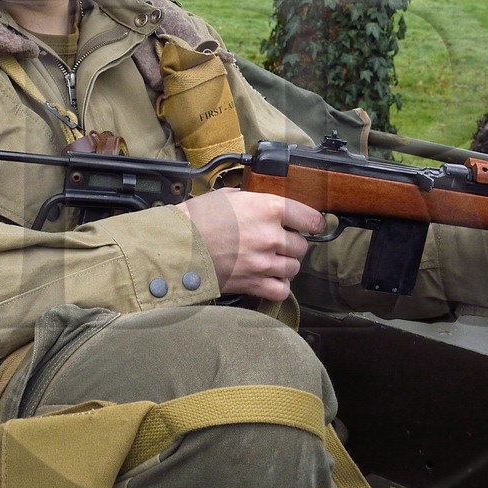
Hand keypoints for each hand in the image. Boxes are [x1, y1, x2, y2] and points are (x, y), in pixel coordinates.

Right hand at [177, 189, 325, 301]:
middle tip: (276, 242)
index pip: (310, 218)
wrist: (175, 246)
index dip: (313, 223)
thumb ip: (253, 201)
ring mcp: (263, 262)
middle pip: (301, 246)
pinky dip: (278, 286)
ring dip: (284, 264)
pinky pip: (281, 290)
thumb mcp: (227, 197)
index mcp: (268, 208)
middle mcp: (271, 236)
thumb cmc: (195, 219)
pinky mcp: (253, 284)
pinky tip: (268, 278)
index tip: (312, 225)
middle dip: (291, 244)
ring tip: (270, 260)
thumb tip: (263, 204)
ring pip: (293, 268)